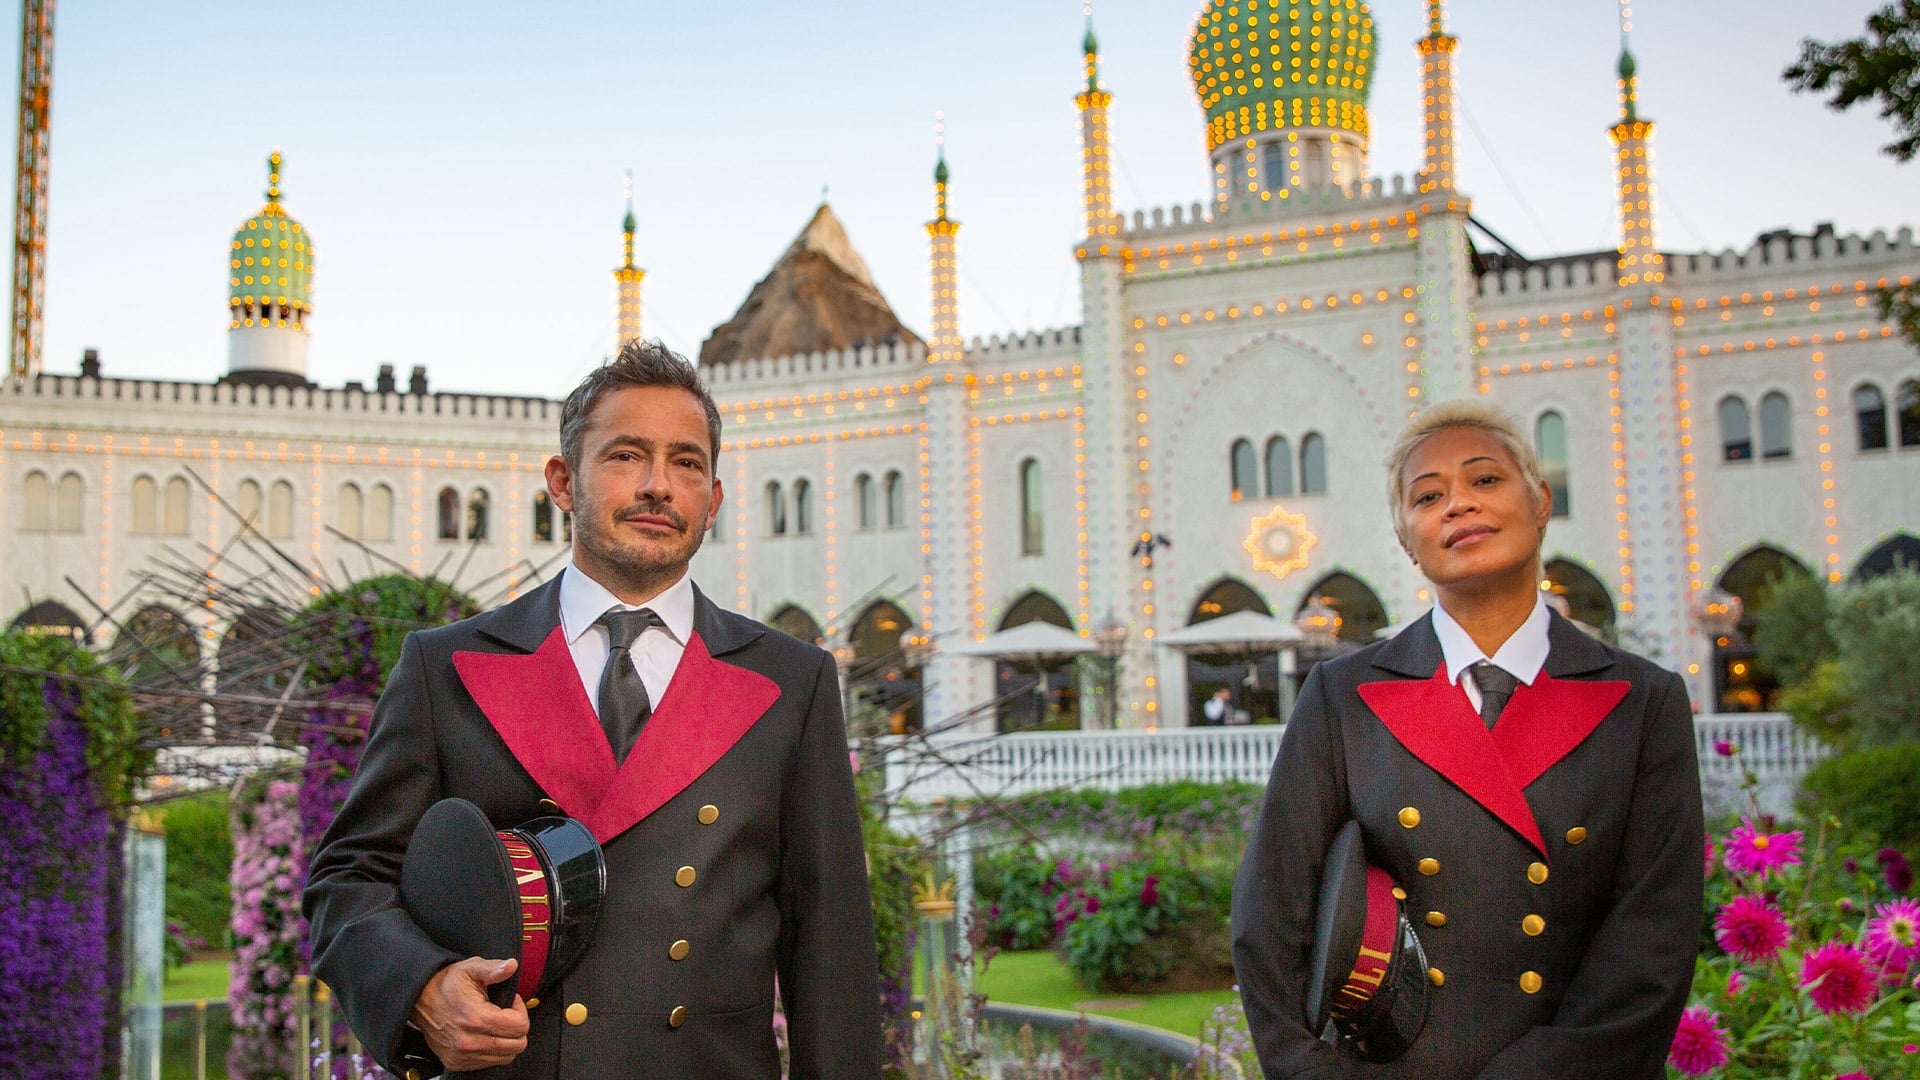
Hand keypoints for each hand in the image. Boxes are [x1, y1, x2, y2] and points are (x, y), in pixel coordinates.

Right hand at [410, 957, 529, 1069]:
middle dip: (517, 1027)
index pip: (521, 1027)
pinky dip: (493, 1050)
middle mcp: (470, 1042)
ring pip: (506, 1056)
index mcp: (477, 1019)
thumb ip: (494, 969)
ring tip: (494, 1022)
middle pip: (517, 1045)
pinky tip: (484, 1033)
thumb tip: (512, 965)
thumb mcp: (471, 968)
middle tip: (505, 1013)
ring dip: (506, 1040)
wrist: (418, 1000)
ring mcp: (462, 1056)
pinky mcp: (456, 1063)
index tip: (510, 1002)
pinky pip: (489, 1063)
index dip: (520, 1011)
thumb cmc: (447, 983)